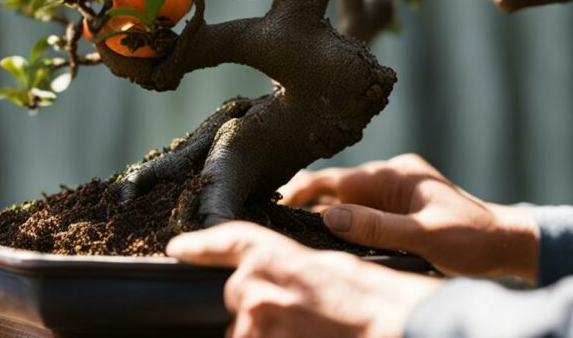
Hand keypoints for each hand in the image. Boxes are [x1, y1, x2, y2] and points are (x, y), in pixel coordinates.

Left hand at [167, 221, 440, 337]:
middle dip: (261, 307)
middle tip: (303, 316)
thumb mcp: (331, 268)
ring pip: (246, 332)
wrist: (394, 328)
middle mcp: (254, 292)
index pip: (225, 244)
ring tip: (311, 332)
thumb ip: (291, 272)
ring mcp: (256, 331)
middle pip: (239, 298)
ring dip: (268, 334)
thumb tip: (275, 286)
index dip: (199, 246)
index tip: (179, 249)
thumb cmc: (376, 301)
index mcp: (272, 257)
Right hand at [278, 153, 538, 281]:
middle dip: (308, 201)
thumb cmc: (472, 239)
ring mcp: (397, 191)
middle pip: (338, 188)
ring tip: (295, 229)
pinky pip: (363, 211)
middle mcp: (392, 176)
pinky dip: (346, 221)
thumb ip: (376, 227)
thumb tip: (327, 217)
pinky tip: (331, 236)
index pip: (336, 179)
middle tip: (276, 218)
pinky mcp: (401, 206)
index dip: (303, 189)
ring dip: (327, 214)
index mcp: (395, 174)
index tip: (274, 199)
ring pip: (349, 201)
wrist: (507, 244)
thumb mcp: (423, 236)